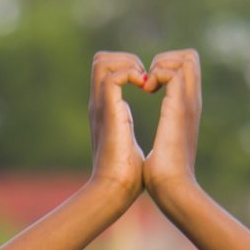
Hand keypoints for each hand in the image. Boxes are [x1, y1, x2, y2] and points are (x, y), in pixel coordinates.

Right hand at [88, 52, 147, 202]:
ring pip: (102, 60)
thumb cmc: (125, 177)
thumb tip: (128, 129)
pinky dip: (130, 74)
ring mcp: (101, 106)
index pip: (108, 72)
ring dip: (128, 64)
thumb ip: (126, 129)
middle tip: (147, 80)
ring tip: (146, 83)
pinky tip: (145, 89)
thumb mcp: (128, 144)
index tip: (150, 85)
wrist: (115, 191)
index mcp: (106, 110)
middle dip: (127, 60)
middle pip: (101, 59)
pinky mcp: (107, 111)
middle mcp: (99, 104)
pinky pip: (113, 76)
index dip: (129, 69)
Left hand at [141, 49, 201, 198]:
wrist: (172, 187)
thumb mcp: (166, 145)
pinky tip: (146, 92)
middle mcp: (192, 101)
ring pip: (186, 57)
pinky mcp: (179, 106)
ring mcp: (188, 102)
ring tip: (147, 87)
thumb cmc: (164, 175)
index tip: (148, 88)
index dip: (166, 69)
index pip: (187, 69)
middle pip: (191, 57)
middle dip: (165, 61)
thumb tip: (163, 137)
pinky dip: (156, 74)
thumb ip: (167, 133)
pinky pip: (172, 70)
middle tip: (148, 83)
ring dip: (162, 64)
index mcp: (187, 109)